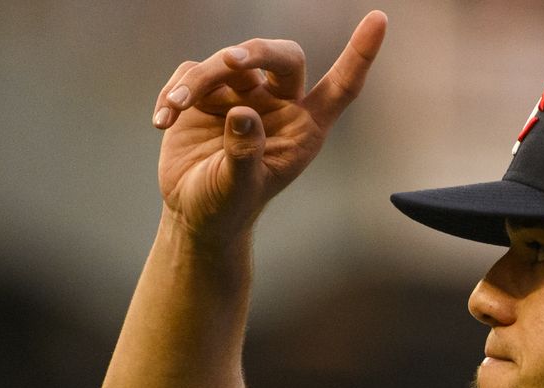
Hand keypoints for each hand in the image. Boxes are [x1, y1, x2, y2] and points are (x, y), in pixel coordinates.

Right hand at [151, 11, 387, 239]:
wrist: (194, 212)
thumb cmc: (227, 205)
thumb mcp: (238, 188)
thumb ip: (245, 154)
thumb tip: (244, 112)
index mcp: (304, 128)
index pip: (341, 86)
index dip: (360, 54)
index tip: (379, 19)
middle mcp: (279, 105)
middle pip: (282, 56)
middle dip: (256, 52)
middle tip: (230, 64)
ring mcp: (242, 96)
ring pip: (227, 63)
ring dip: (199, 80)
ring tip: (175, 108)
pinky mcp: (207, 94)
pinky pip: (192, 73)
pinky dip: (175, 92)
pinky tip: (163, 119)